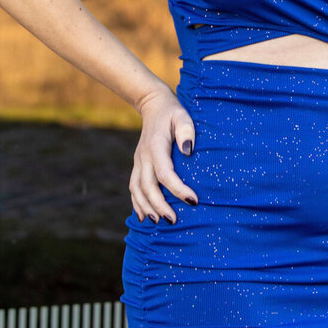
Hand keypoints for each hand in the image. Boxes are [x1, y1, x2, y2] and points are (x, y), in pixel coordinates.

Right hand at [130, 83, 197, 223]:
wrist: (153, 105)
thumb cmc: (173, 112)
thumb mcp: (183, 116)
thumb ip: (187, 131)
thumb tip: (188, 151)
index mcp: (156, 147)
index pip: (165, 173)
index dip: (178, 189)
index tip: (193, 200)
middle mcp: (143, 157)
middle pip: (148, 186)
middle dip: (159, 205)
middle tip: (174, 220)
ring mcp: (138, 161)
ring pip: (137, 189)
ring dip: (146, 207)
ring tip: (159, 221)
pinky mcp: (138, 165)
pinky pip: (133, 187)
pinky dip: (137, 203)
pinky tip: (143, 216)